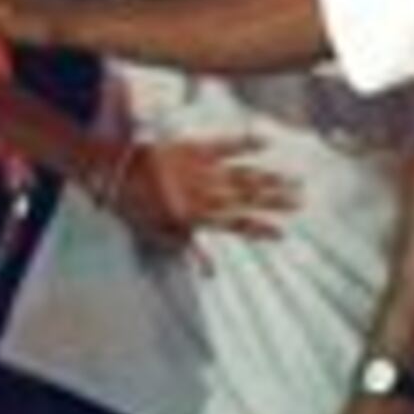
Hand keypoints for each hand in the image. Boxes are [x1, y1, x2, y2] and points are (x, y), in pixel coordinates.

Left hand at [122, 133, 294, 245]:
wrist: (111, 170)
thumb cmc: (133, 205)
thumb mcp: (158, 233)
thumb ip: (189, 250)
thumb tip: (212, 273)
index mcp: (195, 216)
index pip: (236, 225)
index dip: (259, 230)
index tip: (282, 234)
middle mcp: (203, 193)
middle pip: (247, 198)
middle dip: (276, 201)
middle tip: (301, 201)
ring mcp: (201, 169)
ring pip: (243, 175)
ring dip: (270, 178)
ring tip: (294, 180)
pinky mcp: (194, 148)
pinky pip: (225, 143)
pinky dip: (245, 141)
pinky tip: (266, 140)